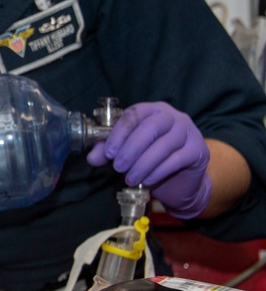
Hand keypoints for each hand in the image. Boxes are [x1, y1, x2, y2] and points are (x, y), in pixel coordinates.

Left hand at [86, 101, 210, 218]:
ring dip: (143, 164)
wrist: (181, 180)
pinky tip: (147, 181)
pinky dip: (158, 171)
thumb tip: (92, 158)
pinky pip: (177, 159)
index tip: (108, 152)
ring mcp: (189, 132)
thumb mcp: (128, 152)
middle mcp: (173, 116)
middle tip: (117, 167)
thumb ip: (110, 150)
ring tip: (130, 178)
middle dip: (131, 148)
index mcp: (153, 110)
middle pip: (151, 127)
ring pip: (164, 145)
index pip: (135, 114)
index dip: (120, 132)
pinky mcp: (199, 150)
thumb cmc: (151, 159)